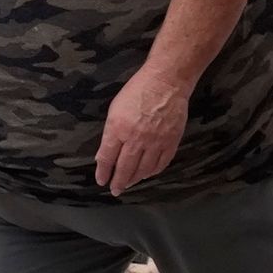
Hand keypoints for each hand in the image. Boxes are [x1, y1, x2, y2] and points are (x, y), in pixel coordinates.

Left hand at [96, 59, 193, 195]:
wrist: (166, 82)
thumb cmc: (138, 91)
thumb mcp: (115, 109)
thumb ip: (110, 134)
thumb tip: (104, 155)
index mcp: (118, 128)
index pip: (107, 158)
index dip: (103, 172)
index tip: (101, 180)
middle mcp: (136, 138)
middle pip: (125, 168)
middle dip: (118, 182)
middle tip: (115, 190)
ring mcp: (155, 141)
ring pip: (143, 169)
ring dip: (135, 179)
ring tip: (129, 184)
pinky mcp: (171, 141)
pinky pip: (161, 163)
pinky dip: (153, 172)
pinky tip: (147, 174)